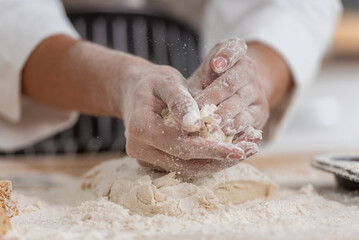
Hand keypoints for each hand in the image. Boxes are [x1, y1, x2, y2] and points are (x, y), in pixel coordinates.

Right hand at [121, 63, 251, 176]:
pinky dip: (209, 159)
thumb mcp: (167, 81)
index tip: (240, 148)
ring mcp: (147, 159)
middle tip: (251, 149)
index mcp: (140, 128)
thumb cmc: (152, 83)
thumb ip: (180, 100)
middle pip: (187, 164)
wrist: (135, 92)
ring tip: (248, 149)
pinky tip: (231, 148)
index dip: (211, 149)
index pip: (180, 146)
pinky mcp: (156, 161)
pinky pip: (186, 165)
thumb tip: (196, 124)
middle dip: (221, 159)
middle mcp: (140, 150)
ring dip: (219, 162)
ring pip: (189, 168)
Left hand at [188, 38, 268, 143]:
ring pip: (240, 101)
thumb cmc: (209, 84)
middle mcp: (249, 68)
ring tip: (211, 125)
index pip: (234, 48)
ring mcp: (257, 89)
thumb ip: (194, 87)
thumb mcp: (200, 78)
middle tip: (200, 109)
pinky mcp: (262, 110)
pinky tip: (225, 133)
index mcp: (234, 52)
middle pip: (232, 81)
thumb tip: (185, 109)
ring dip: (225, 114)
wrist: (234, 94)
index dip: (226, 56)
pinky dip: (237, 126)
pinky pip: (250, 119)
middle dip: (215, 96)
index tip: (215, 64)